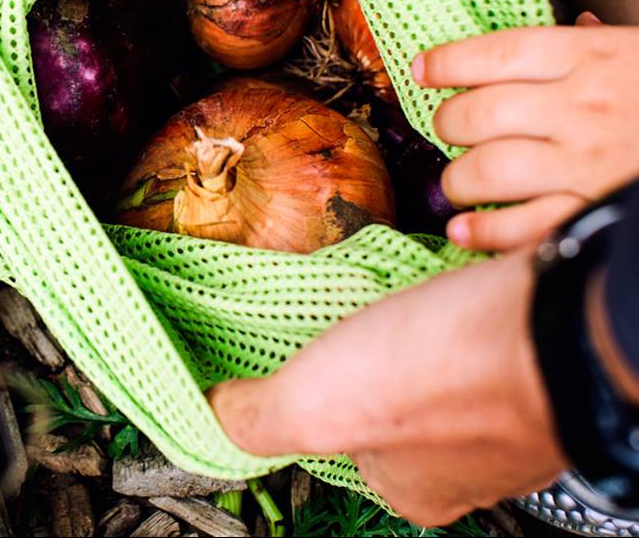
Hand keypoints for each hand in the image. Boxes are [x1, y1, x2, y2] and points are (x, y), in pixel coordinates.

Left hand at [209, 251, 566, 525]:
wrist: (556, 323)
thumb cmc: (449, 374)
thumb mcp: (315, 402)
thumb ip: (257, 417)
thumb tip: (211, 413)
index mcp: (407, 482)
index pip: (337, 439)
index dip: (309, 392)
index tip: (299, 354)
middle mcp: (458, 455)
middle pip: (386, 398)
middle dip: (361, 355)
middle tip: (341, 314)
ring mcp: (496, 404)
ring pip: (430, 364)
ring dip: (403, 328)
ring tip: (381, 295)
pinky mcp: (519, 351)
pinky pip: (466, 332)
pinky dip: (444, 309)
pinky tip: (432, 286)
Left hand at [414, 15, 638, 250]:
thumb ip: (596, 45)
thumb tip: (566, 26)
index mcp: (594, 58)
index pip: (495, 53)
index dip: (446, 61)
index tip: (422, 69)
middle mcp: (584, 108)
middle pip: (477, 113)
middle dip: (448, 123)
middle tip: (450, 129)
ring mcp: (588, 165)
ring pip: (488, 171)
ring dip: (458, 180)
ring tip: (458, 182)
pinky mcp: (594, 212)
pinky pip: (522, 227)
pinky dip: (483, 232)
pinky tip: (464, 229)